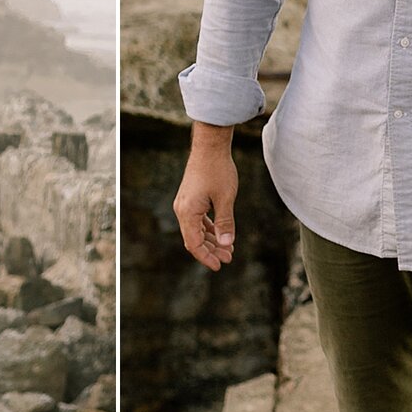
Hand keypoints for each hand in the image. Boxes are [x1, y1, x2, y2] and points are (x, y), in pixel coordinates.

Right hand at [173, 126, 238, 270]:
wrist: (210, 146)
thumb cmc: (218, 170)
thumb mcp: (225, 199)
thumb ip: (225, 223)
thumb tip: (226, 244)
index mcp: (188, 212)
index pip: (194, 243)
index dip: (207, 257)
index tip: (220, 265)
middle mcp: (182, 210)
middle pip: (194, 239)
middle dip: (211, 250)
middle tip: (229, 257)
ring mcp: (185, 204)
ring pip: (197, 230)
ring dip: (212, 239)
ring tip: (228, 247)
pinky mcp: (191, 198)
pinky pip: (198, 220)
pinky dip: (209, 228)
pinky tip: (222, 233)